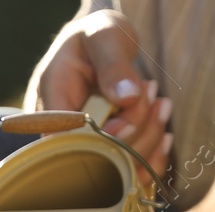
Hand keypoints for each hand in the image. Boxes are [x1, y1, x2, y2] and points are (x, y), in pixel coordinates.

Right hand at [24, 12, 172, 178]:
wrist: (101, 44)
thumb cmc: (97, 36)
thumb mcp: (105, 37)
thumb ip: (113, 65)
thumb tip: (126, 97)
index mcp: (50, 105)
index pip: (70, 142)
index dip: (105, 137)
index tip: (131, 103)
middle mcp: (62, 135)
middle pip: (97, 159)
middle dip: (136, 132)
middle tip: (152, 94)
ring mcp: (83, 148)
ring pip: (115, 169)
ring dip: (149, 140)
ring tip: (162, 104)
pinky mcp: (102, 153)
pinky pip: (126, 173)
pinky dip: (151, 160)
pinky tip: (164, 135)